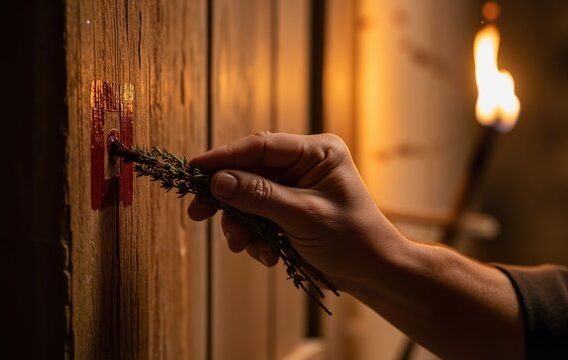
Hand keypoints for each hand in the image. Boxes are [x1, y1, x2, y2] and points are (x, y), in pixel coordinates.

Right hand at [187, 132, 402, 289]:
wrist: (373, 273)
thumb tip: (218, 181)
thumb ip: (259, 196)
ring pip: (248, 197)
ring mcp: (294, 188)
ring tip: (244, 246)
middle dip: (226, 196)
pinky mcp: (288, 211)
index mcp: (316, 152)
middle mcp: (303, 164)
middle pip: (249, 171)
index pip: (261, 145)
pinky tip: (267, 255)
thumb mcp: (303, 216)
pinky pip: (258, 217)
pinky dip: (255, 236)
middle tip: (197, 212)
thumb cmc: (351, 239)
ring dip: (241, 224)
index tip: (194, 169)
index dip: (224, 156)